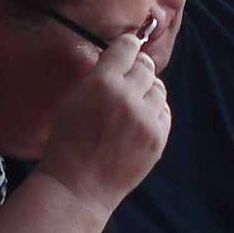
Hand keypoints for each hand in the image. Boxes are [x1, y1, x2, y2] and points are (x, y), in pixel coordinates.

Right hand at [36, 33, 171, 212]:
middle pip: (146, 66)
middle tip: (127, 80)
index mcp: (102, 82)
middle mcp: (128, 97)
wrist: (79, 185)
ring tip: (132, 104)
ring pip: (159, 88)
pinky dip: (154, 112)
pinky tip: (139, 121)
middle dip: (137, 69)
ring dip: (148, 91)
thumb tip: (120, 57)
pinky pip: (165, 111)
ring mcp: (147, 119)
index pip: (127, 47)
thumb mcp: (74, 98)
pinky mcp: (158, 138)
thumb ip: (98, 75)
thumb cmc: (68, 142)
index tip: (126, 50)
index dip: (127, 47)